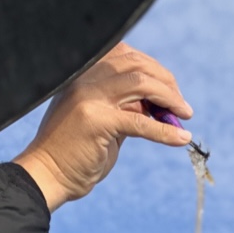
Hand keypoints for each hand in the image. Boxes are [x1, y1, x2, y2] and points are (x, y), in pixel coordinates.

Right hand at [13, 43, 192, 210]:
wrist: (49, 176)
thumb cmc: (76, 154)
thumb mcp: (105, 124)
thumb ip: (126, 109)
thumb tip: (156, 106)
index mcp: (84, 74)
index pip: (126, 56)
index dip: (154, 70)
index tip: (170, 91)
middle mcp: (85, 79)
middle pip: (137, 65)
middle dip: (167, 83)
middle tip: (182, 106)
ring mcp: (90, 98)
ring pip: (141, 84)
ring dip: (170, 99)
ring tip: (184, 115)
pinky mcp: (98, 122)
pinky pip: (141, 122)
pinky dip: (165, 131)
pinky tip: (181, 138)